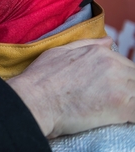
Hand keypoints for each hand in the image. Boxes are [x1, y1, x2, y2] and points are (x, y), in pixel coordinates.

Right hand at [7, 36, 134, 137]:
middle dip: (127, 91)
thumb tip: (108, 41)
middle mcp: (113, 66)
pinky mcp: (120, 107)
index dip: (119, 80)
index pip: (126, 66)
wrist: (35, 99)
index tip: (109, 90)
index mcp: (100, 53)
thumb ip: (87, 45)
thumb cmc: (41, 77)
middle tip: (109, 101)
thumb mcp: (59, 52)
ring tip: (111, 110)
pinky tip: (118, 119)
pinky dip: (131, 117)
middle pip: (134, 79)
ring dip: (128, 103)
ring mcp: (118, 86)